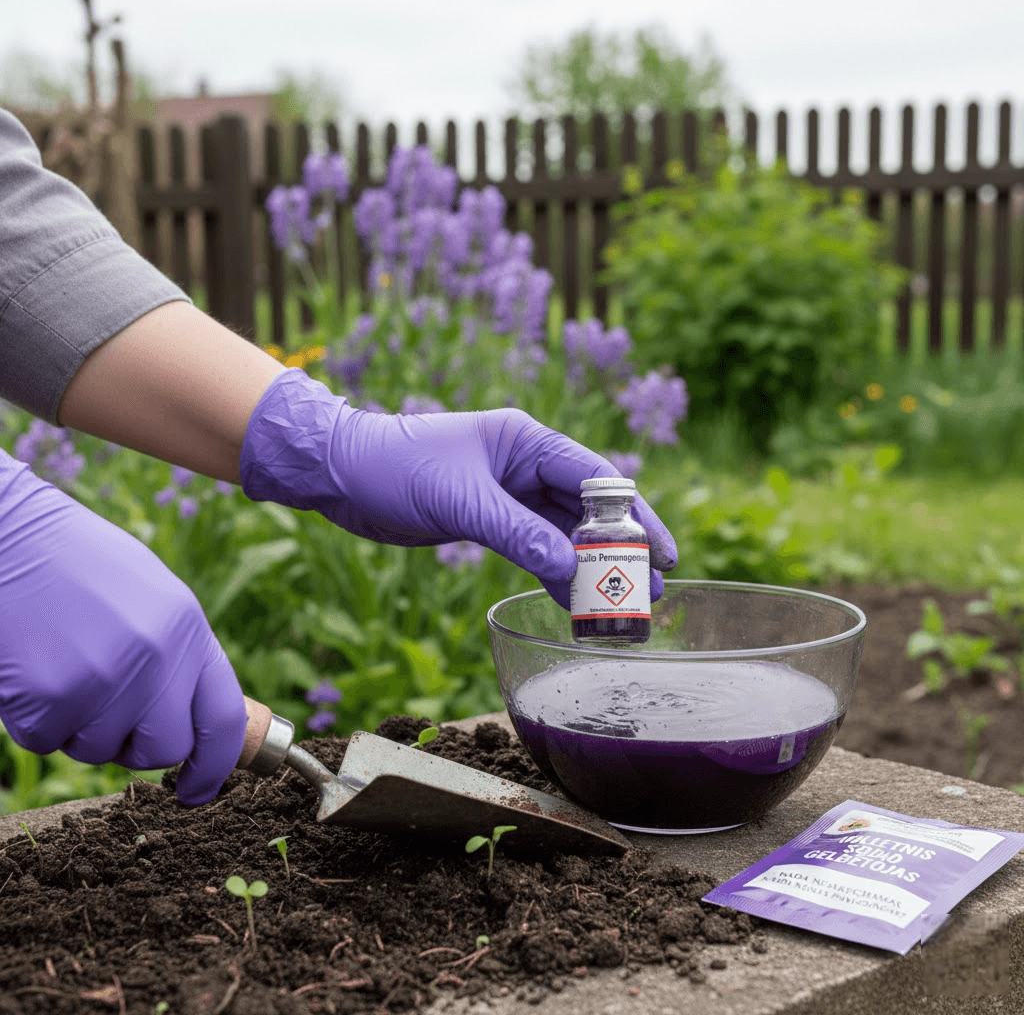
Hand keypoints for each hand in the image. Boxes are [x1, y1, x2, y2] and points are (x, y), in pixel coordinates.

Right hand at [0, 451, 244, 804]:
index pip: (225, 718)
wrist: (11, 535)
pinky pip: (48, 740)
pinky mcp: (51, 695)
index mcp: (189, 631)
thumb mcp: (154, 599)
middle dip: (139, 748)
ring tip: (67, 666)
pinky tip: (34, 668)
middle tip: (111, 716)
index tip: (199, 789)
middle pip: (166, 749)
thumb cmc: (81, 567)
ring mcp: (106, 678)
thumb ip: (180, 656)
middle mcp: (157, 658)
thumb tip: (196, 722)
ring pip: (102, 750)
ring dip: (81, 727)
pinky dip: (37, 719)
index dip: (218, 765)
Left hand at [240, 369, 676, 606]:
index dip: (634, 518)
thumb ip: (518, 534)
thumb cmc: (395, 467)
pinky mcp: (487, 517)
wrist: (338, 472)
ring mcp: (507, 492)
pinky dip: (552, 571)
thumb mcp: (461, 500)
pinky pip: (533, 545)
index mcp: (526, 441)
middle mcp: (524, 463)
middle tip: (653, 590)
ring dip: (590, 566)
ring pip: (562, 532)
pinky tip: (571, 599)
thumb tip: (571, 572)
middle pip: (587, 508)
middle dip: (621, 548)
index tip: (663, 554)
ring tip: (623, 605)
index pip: (596, 479)